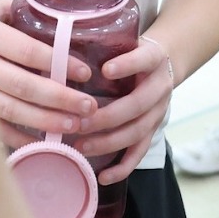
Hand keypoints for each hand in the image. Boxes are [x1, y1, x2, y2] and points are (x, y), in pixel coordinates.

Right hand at [0, 0, 97, 147]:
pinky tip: (42, 141)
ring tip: (72, 125)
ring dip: (43, 121)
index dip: (59, 62)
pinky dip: (17, 137)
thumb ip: (21, 13)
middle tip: (88, 108)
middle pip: (22, 85)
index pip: (27, 50)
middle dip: (59, 99)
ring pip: (8, 110)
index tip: (84, 73)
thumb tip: (64, 22)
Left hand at [73, 38, 175, 183]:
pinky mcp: (153, 130)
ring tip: (81, 146)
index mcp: (153, 58)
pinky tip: (103, 176)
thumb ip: (101, 47)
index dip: (127, 65)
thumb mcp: (124, 41)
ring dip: (109, 142)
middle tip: (79, 122)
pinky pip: (139, 152)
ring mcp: (158, 111)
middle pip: (137, 104)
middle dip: (107, 116)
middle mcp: (160, 86)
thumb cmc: (130, 50)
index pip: (144, 59)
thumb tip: (55, 53)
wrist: (163, 63)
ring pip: (137, 131)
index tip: (106, 70)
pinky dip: (123, 167)